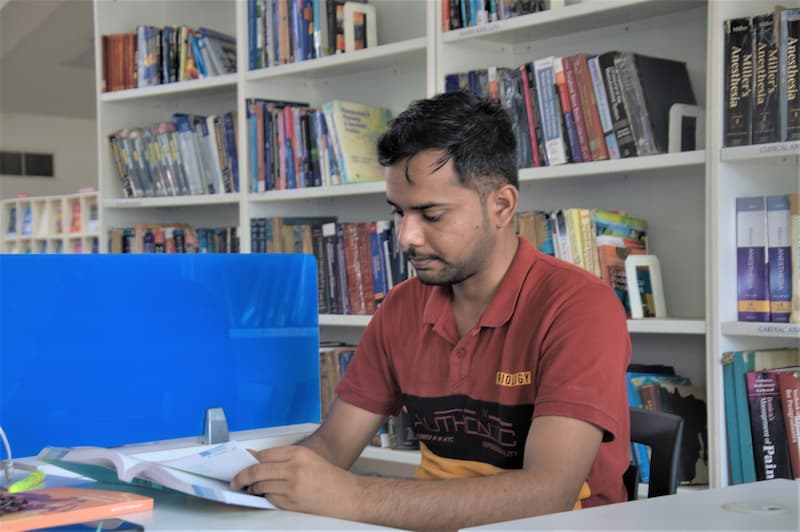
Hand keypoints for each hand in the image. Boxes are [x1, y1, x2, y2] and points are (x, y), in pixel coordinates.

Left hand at [231, 444, 359, 517]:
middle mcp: (295, 468)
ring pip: (261, 487)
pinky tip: (270, 495)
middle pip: (257, 471)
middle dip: (242, 477)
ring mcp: (293, 487)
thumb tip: (256, 459)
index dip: (249, 461)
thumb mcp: (308, 459)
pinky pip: (270, 499)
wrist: (348, 495)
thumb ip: (283, 458)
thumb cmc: (330, 478)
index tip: (241, 464)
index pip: (264, 455)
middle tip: (236, 481)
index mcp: (298, 453)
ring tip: (254, 489)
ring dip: (254, 489)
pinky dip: (266, 498)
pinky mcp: (293, 503)